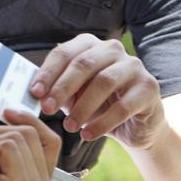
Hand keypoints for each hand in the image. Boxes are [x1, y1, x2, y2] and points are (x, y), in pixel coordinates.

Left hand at [30, 34, 165, 148]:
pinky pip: (123, 105)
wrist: (135, 125)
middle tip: (47, 109)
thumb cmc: (98, 105)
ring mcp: (134, 67)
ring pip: (104, 82)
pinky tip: (88, 135)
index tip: (35, 92)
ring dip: (82, 107)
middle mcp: (113, 50)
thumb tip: (30, 94)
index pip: (65, 53)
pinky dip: (102, 123)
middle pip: (84, 64)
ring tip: (70, 126)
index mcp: (90, 45)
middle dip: (62, 88)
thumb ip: (54, 91)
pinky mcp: (149, 88)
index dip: (48, 72)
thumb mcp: (72, 96)